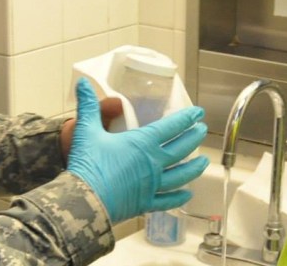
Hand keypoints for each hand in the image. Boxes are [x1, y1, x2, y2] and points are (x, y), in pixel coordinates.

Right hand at [67, 77, 208, 223]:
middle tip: (203, 131)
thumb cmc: (87, 165)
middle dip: (194, 138)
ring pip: (181, 175)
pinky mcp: (146, 203)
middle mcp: (153, 163)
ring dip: (194, 168)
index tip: (198, 113)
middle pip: (181, 148)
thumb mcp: (86, 131)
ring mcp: (152, 184)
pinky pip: (168, 200)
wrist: (84, 201)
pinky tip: (187, 194)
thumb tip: (82, 83)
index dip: (187, 118)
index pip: (171, 127)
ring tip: (204, 162)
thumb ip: (88, 106)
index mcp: (142, 142)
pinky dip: (179, 197)